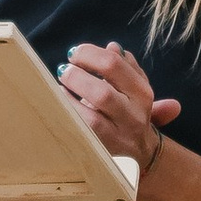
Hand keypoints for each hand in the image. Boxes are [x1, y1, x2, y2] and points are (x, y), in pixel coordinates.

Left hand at [57, 41, 181, 184]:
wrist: (141, 152)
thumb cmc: (130, 112)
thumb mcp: (136, 88)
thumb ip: (127, 67)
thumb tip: (113, 47)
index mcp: (142, 93)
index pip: (115, 65)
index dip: (90, 54)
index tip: (75, 52)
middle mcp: (133, 116)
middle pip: (102, 93)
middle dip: (78, 77)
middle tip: (64, 68)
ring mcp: (118, 136)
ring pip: (91, 119)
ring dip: (69, 101)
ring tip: (60, 85)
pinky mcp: (103, 152)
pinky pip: (81, 134)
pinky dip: (68, 115)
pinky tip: (58, 103)